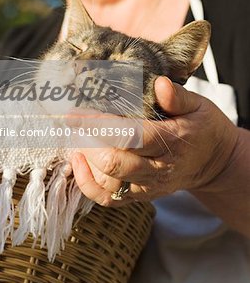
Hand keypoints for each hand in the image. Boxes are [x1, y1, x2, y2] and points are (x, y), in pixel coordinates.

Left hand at [68, 76, 238, 206]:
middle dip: (86, 141)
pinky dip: (87, 184)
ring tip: (74, 136)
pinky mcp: (140, 195)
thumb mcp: (199, 106)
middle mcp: (159, 168)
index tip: (75, 113)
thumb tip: (159, 84)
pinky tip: (78, 161)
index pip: (131, 137)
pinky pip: (108, 199)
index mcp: (173, 142)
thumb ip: (177, 97)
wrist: (213, 161)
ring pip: (108, 182)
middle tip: (70, 122)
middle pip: (115, 163)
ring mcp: (148, 186)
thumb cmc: (202, 128)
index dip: (99, 126)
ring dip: (85, 160)